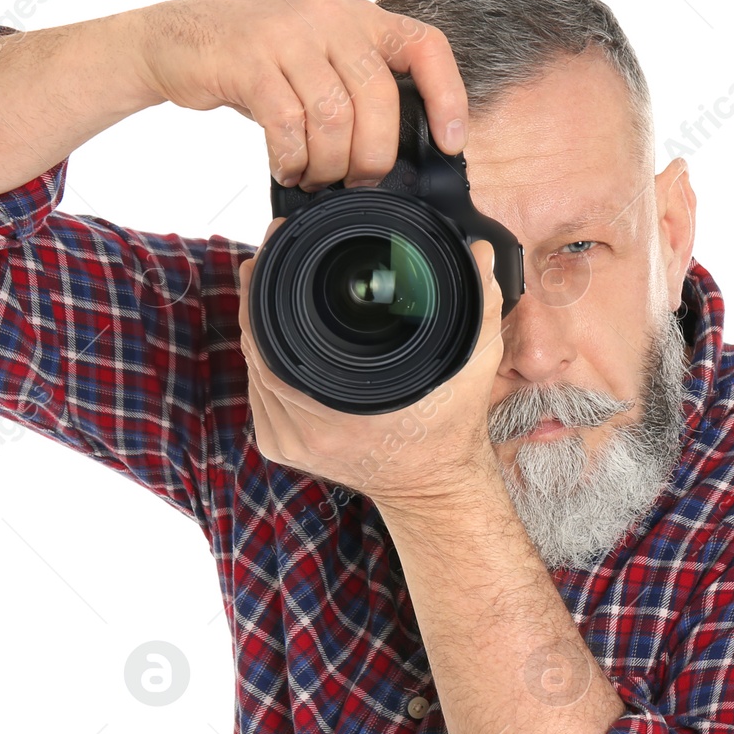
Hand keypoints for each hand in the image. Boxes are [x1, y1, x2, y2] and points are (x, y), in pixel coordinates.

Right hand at [132, 0, 468, 188]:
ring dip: (328, 163)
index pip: (425, 46)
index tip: (450, 141)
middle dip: (373, 155)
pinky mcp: (249, 60)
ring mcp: (288, 35)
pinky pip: (287, 123)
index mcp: (357, 17)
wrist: (176, 36)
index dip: (447, 96)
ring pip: (333, 116)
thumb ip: (354, 87)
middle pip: (378, 97)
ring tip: (315, 177)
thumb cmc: (255, 59)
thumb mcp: (316, 57)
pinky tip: (286, 169)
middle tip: (357, 182)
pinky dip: (291, 159)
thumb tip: (394, 156)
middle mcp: (329, 18)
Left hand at [237, 221, 505, 514]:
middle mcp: (307, 432)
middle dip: (257, 297)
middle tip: (267, 257)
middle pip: (256, 347)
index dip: (268, 286)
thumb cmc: (450, 428)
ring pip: (252, 369)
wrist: (434, 487)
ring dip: (257, 328)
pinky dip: (261, 360)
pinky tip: (273, 334)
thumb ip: (480, 304)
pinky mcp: (281, 448)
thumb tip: (481, 253)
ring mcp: (289, 443)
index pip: (275, 338)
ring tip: (267, 285)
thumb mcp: (472, 363)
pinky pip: (258, 393)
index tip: (276, 246)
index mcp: (343, 412)